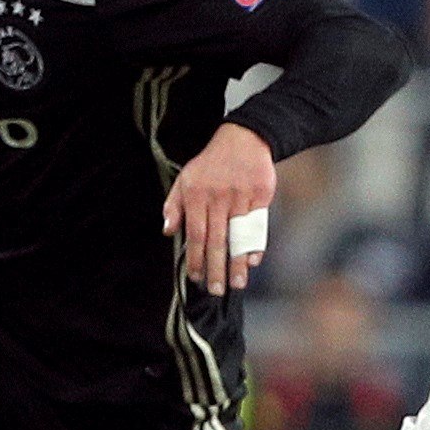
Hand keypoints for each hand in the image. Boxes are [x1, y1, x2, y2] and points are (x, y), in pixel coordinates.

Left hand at [163, 122, 274, 295]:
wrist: (244, 139)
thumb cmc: (211, 163)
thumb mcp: (185, 179)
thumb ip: (174, 206)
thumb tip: (168, 231)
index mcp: (197, 194)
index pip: (195, 233)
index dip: (195, 258)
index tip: (196, 277)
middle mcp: (219, 197)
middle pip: (216, 239)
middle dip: (215, 268)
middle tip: (216, 290)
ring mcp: (241, 197)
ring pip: (238, 236)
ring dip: (237, 263)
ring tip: (236, 284)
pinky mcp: (261, 196)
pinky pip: (258, 225)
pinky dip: (255, 245)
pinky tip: (252, 262)